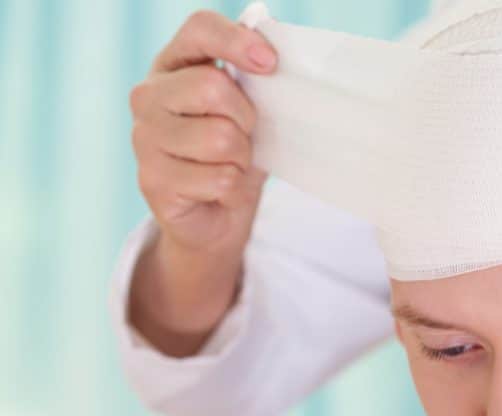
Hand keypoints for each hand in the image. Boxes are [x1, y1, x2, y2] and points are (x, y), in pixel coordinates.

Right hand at [130, 9, 276, 254]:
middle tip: (245, 136)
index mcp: (174, 65)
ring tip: (231, 165)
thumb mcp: (250, 112)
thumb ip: (256, 83)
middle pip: (212, 87)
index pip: (199, 29)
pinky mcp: (151, 179)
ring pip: (219, 138)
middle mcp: (149, 95)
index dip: (236, 41)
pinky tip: (219, 190)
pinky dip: (232, 188)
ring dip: (241, 158)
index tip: (269, 63)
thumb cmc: (235, 153)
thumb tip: (272, 60)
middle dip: (246, 118)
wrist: (216, 214)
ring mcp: (144, 137)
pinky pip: (218, 178)